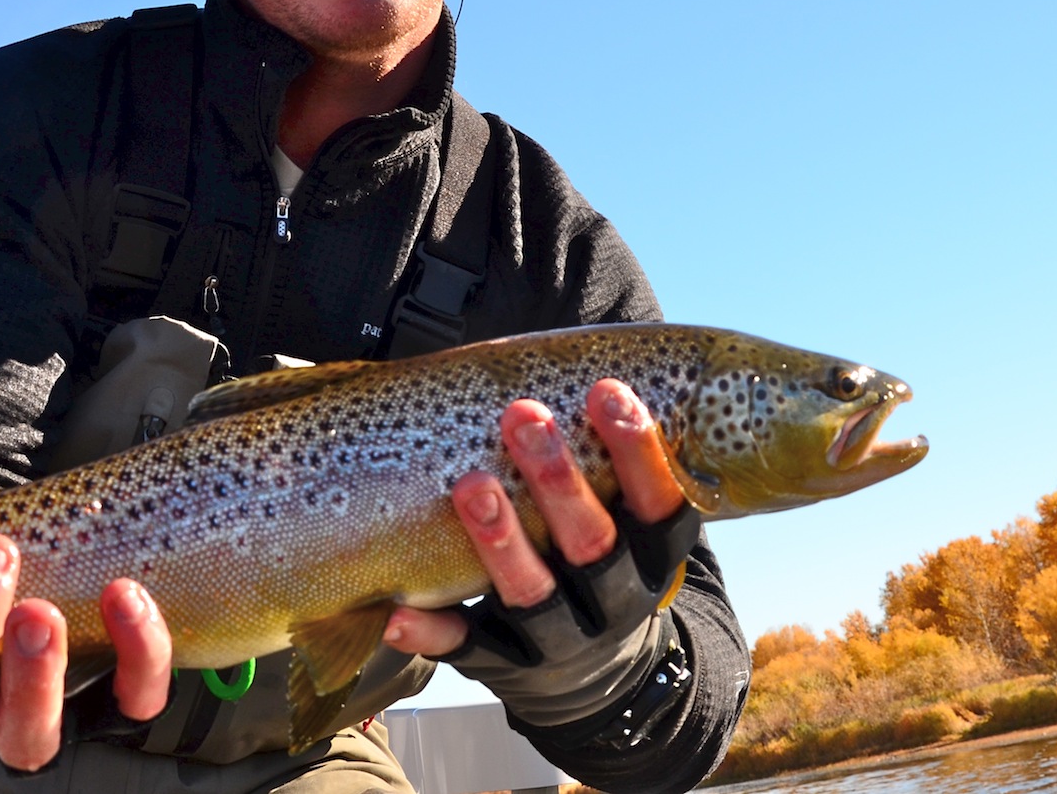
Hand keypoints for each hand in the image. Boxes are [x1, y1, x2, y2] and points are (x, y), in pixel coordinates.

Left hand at [382, 378, 684, 656]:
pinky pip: (467, 650)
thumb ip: (612, 472)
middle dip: (559, 482)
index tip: (608, 392)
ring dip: (501, 541)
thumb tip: (581, 373)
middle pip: (593, 544)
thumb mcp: (632, 530)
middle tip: (525, 416)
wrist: (604, 683)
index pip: (658, 503)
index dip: (638, 451)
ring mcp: (562, 641)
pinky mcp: (510, 668)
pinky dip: (434, 633)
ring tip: (470, 485)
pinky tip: (398, 613)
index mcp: (652, 559)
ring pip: (532, 594)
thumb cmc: (607, 568)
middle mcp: (614, 601)